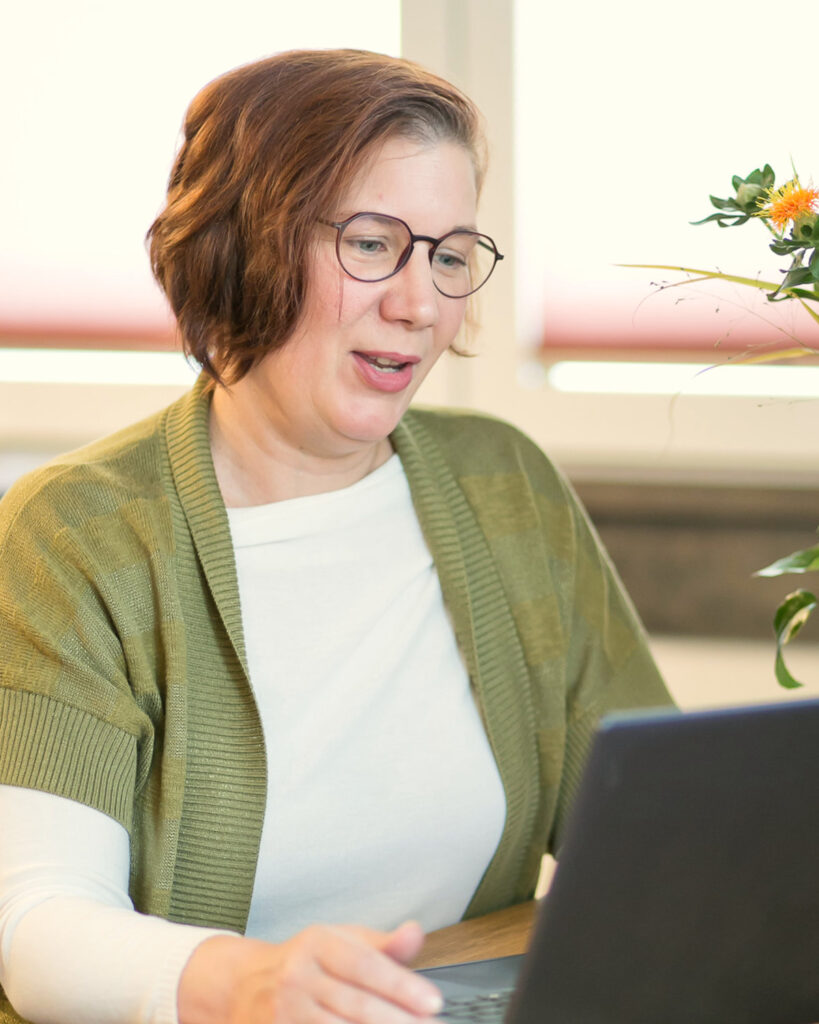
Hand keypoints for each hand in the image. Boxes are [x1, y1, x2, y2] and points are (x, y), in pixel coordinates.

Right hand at [178, 920, 443, 1023]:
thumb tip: (415, 934)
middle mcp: (298, 976)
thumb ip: (383, 945)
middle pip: (357, 1005)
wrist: (244, 984)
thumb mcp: (341, 941)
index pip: (367, 966)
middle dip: (398, 1021)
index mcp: (318, 943)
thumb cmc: (306, 961)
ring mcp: (284, 1011)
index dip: (402, 986)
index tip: (433, 1003)